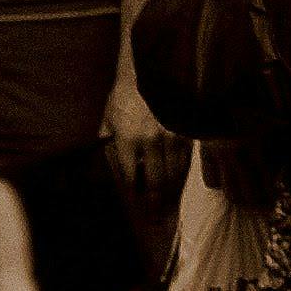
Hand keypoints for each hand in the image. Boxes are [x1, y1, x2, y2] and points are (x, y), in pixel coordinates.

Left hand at [102, 62, 183, 205]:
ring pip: (174, 173)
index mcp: (128, 140)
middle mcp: (151, 141)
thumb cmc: (125, 96)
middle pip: (156, 181)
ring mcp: (171, 136)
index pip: (131, 177)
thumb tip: (105, 161)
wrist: (149, 71)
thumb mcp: (108, 118)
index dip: (134, 193)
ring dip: (171, 194)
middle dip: (155, 203)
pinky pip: (185, 159)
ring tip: (168, 208)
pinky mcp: (185, 131)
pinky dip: (182, 175)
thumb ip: (107, 142)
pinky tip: (178, 185)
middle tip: (156, 220)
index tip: (137, 205)